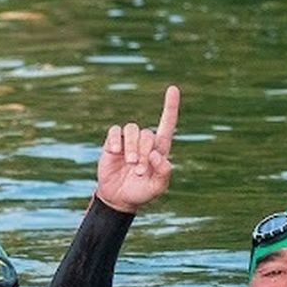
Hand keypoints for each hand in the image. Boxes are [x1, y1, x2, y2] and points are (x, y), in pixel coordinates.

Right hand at [94, 85, 179, 212]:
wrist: (118, 198)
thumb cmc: (141, 192)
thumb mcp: (157, 188)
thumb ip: (163, 173)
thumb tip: (157, 154)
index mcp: (159, 149)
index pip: (167, 124)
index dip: (170, 106)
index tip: (173, 89)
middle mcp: (145, 142)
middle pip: (147, 134)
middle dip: (143, 152)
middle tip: (138, 171)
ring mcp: (128, 141)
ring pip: (132, 129)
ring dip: (131, 147)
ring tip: (129, 163)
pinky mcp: (113, 144)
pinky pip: (115, 132)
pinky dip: (116, 140)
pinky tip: (115, 152)